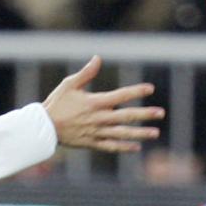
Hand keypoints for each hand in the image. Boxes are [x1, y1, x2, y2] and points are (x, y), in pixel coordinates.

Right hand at [43, 57, 163, 152]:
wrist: (43, 128)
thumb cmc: (57, 103)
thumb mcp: (69, 84)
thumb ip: (86, 73)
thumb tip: (98, 58)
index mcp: (94, 102)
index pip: (120, 96)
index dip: (136, 91)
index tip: (150, 88)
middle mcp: (98, 118)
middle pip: (126, 116)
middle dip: (145, 114)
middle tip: (161, 113)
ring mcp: (96, 132)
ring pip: (122, 134)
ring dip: (140, 133)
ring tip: (155, 133)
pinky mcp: (92, 143)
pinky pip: (111, 146)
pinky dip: (124, 147)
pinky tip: (137, 147)